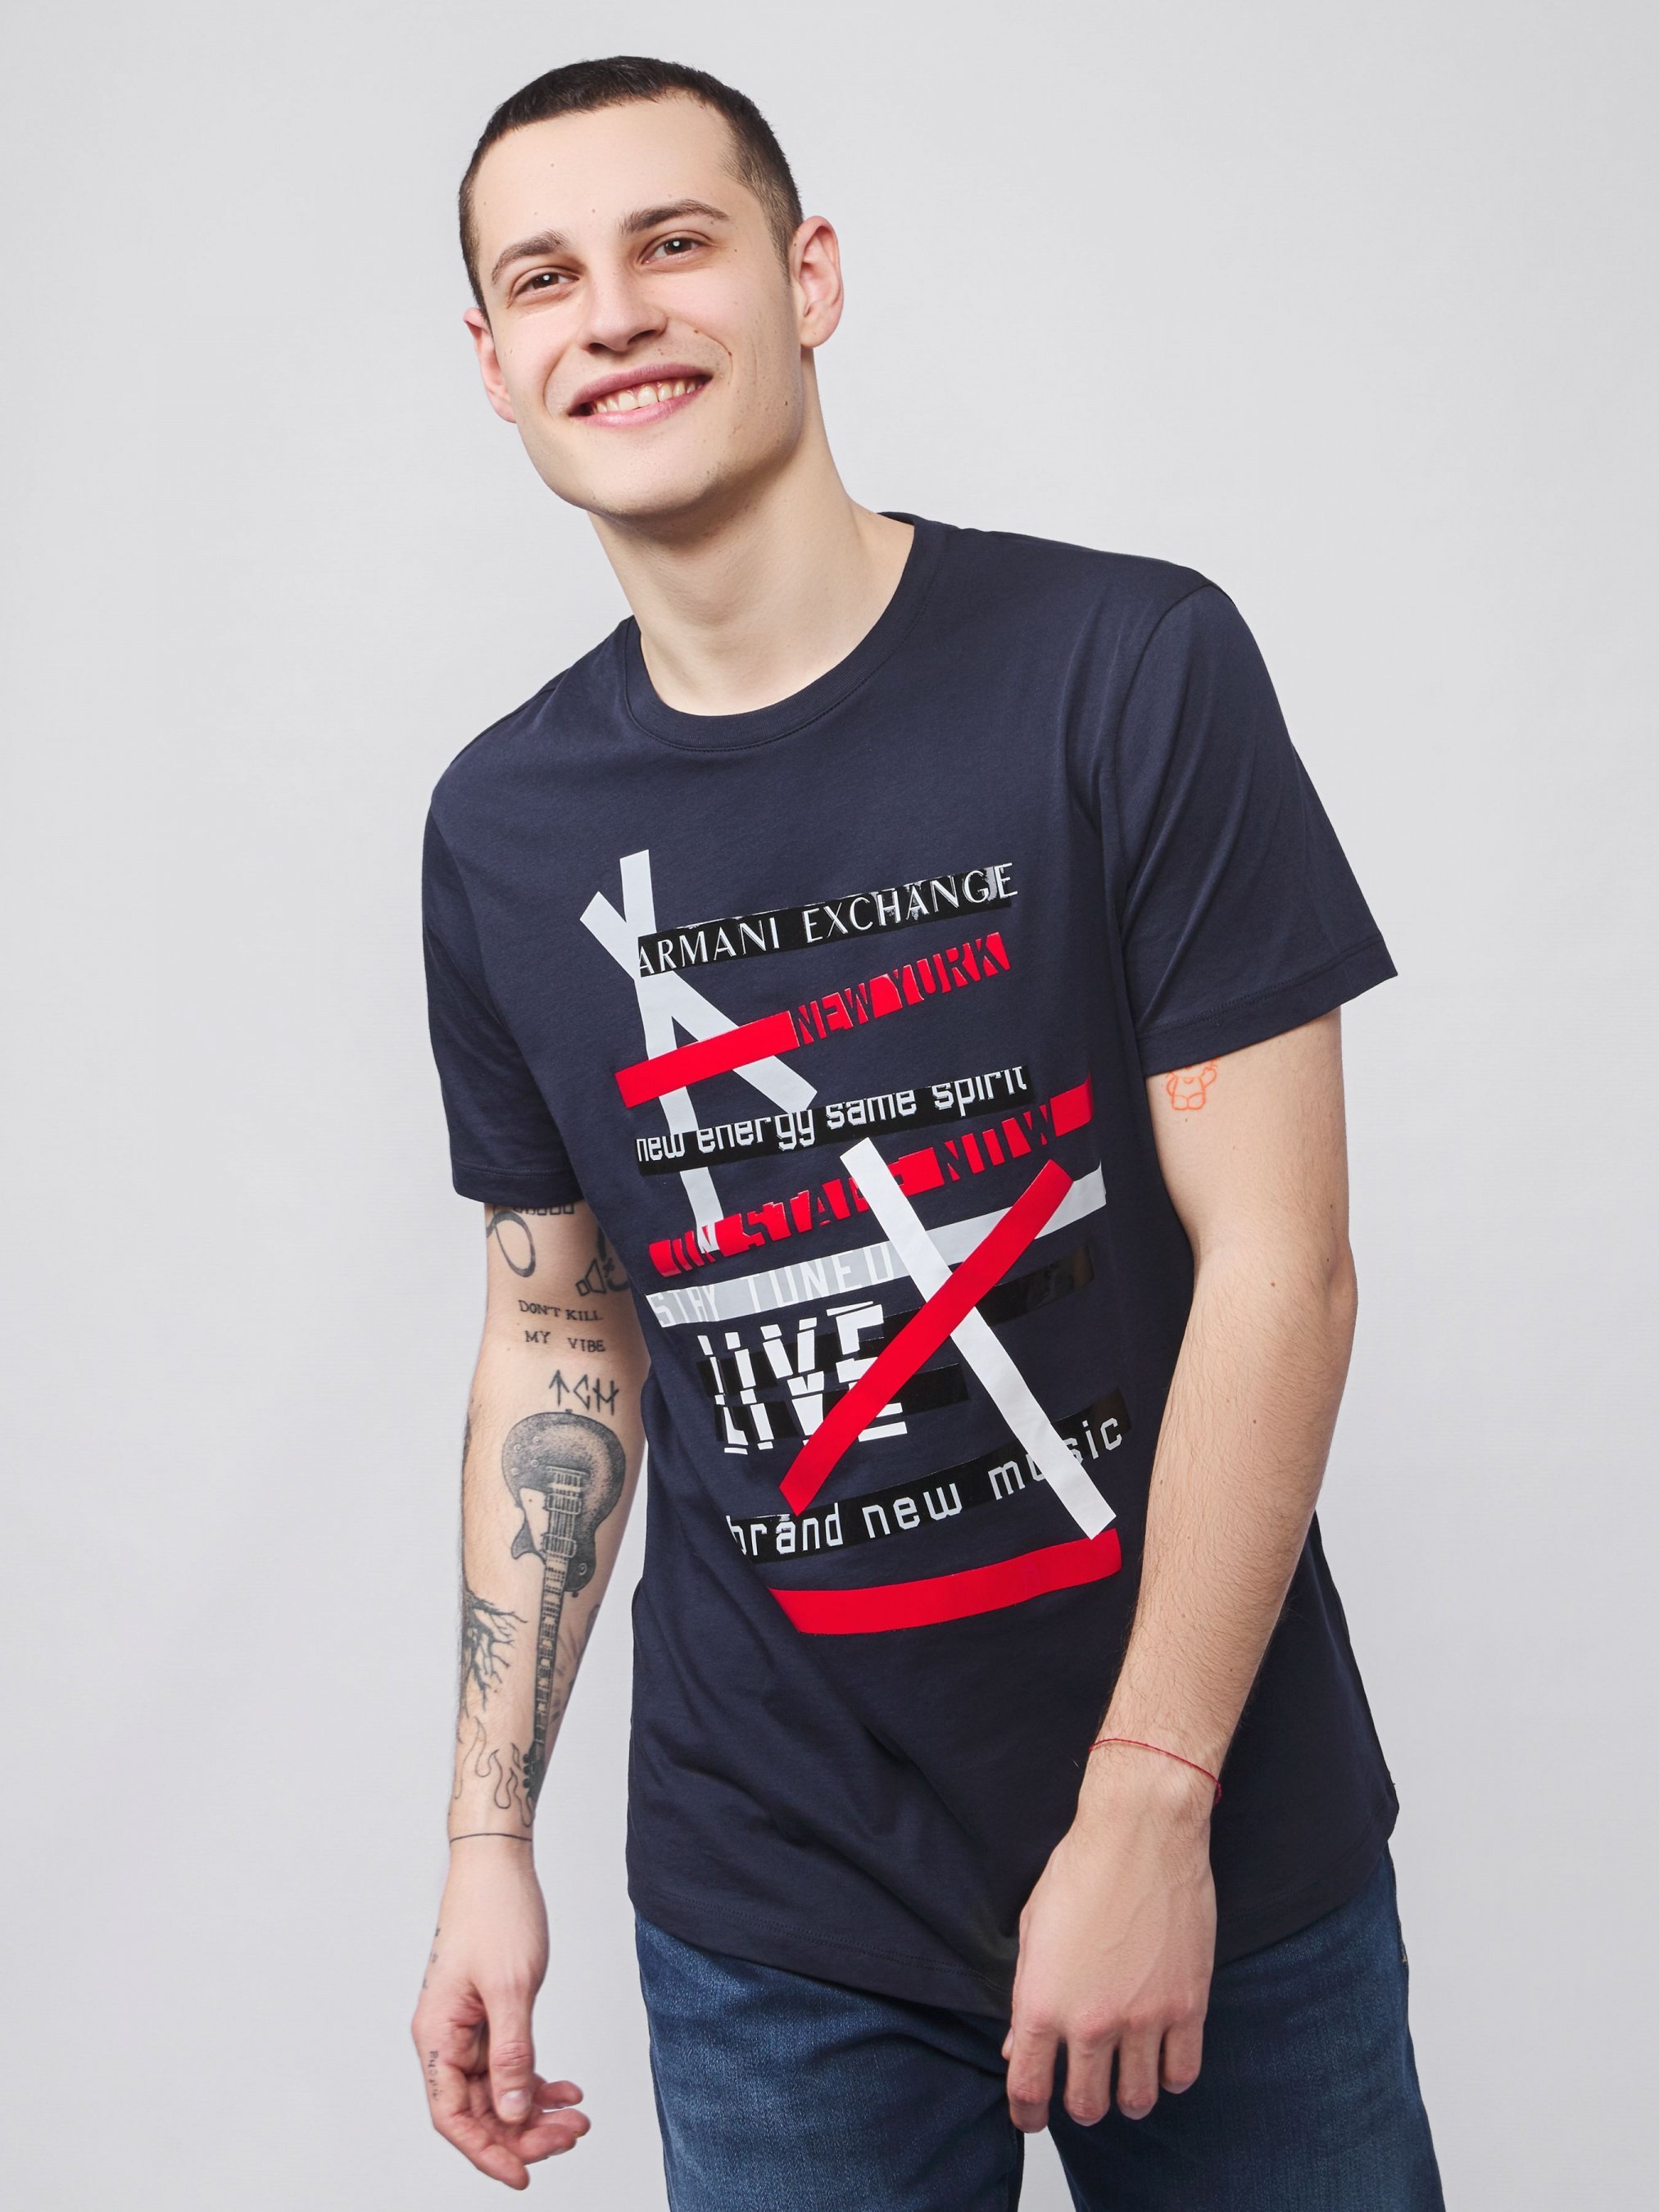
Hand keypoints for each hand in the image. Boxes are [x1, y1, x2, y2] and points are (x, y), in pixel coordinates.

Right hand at [411, 1837, 589, 2187]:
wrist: (499, 1864)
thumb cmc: (497, 1914)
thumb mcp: (511, 1987)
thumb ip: (512, 2053)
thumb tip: (514, 2112)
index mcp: (437, 2035)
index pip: (452, 2116)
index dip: (486, 2152)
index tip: (523, 2175)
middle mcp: (446, 2038)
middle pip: (478, 2109)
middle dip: (523, 2132)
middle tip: (571, 2134)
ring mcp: (468, 2027)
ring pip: (498, 2091)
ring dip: (535, 2109)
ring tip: (577, 2117)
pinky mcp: (490, 2014)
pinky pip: (509, 2064)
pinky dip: (537, 2079)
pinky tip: (567, 2089)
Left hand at [1002, 1749, 1215, 2129]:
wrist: (1140, 1834)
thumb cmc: (1082, 1870)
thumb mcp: (1033, 1930)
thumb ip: (1024, 1996)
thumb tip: (1015, 2047)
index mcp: (1041, 2001)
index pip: (1027, 2088)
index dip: (1026, 2114)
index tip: (1031, 2118)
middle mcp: (1089, 2020)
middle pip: (1085, 2104)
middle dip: (1082, 2105)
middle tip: (1086, 2092)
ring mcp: (1142, 2018)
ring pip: (1137, 2099)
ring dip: (1128, 2099)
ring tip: (1127, 2082)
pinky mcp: (1187, 2006)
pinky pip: (1182, 2074)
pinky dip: (1170, 2079)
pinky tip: (1163, 2064)